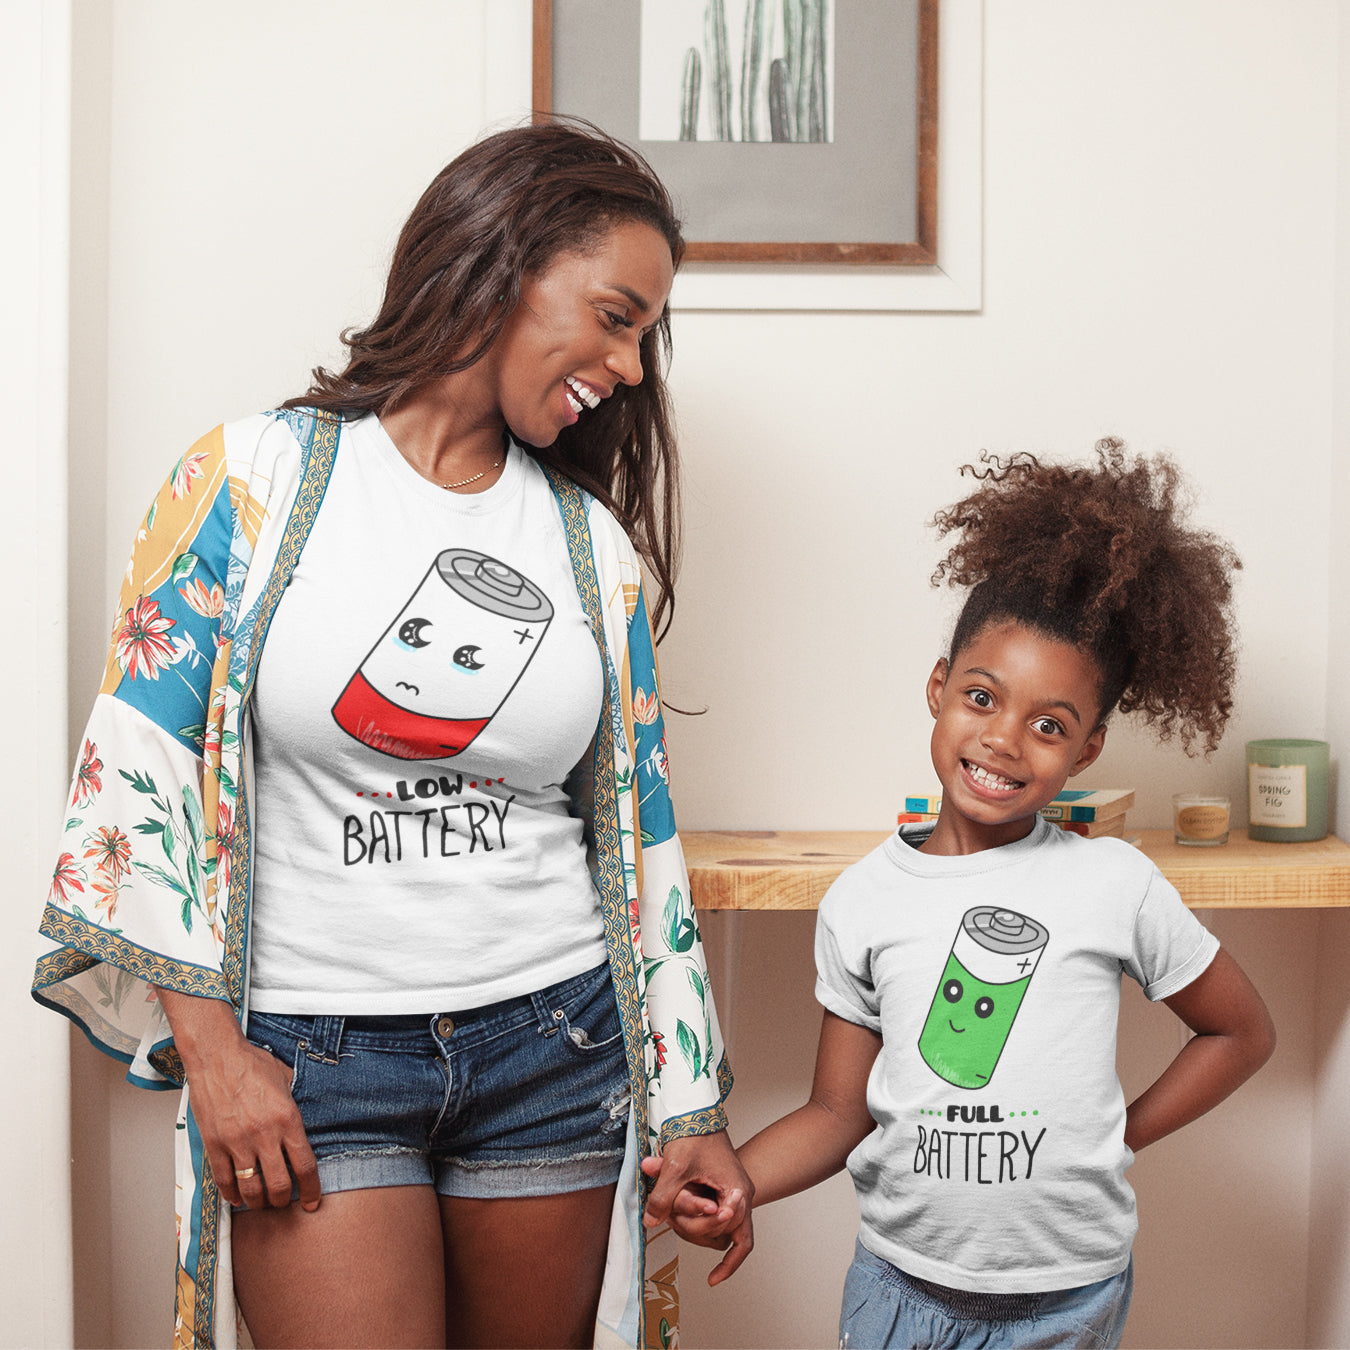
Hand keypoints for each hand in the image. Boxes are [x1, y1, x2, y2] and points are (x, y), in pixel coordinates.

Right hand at [158, 990, 320, 1211]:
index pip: (305, 1165)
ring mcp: (237, 1142)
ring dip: (259, 1202)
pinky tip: (237, 1198)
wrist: (217, 1057)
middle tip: (285, 1202)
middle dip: (284, 1200)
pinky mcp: (214, 1145)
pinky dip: (232, 1195)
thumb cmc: (251, 1064)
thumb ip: (294, 1104)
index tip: (313, 1202)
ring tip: (263, 1203)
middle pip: (279, 1184)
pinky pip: (224, 1180)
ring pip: (251, 1188)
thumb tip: (300, 1121)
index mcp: (287, 1118)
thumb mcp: (286, 1079)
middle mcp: (264, 1135)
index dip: (311, 1189)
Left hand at [641, 1131, 753, 1284]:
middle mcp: (741, 1195)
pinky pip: (719, 1218)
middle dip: (698, 1230)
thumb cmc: (694, 1135)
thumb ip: (663, 1198)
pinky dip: (705, 1226)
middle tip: (673, 1218)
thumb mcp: (675, 1167)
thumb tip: (650, 1222)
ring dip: (696, 1226)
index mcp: (737, 1192)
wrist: (697, 1111)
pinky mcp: (722, 1189)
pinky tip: (687, 1231)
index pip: (739, 1239)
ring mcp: (733, 1193)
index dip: (727, 1261)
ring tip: (673, 1213)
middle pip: (726, 1234)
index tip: (713, 1280)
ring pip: (720, 1227)